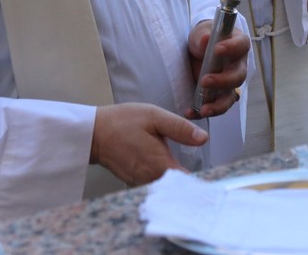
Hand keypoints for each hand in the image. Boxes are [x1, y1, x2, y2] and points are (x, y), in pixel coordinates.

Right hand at [90, 103, 207, 185]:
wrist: (92, 133)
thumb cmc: (123, 122)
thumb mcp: (154, 117)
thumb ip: (180, 128)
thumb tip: (203, 139)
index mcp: (161, 165)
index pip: (188, 184)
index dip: (202, 184)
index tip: (215, 182)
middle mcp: (151, 179)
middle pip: (178, 191)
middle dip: (192, 188)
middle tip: (208, 185)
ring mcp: (141, 183)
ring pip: (166, 190)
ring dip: (178, 188)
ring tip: (194, 184)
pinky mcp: (134, 182)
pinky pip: (154, 187)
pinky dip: (164, 185)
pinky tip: (172, 178)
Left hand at [186, 22, 249, 118]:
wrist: (198, 51)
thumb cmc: (205, 38)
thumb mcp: (201, 33)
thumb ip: (203, 36)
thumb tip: (206, 39)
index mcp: (238, 46)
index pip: (241, 46)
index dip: (232, 48)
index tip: (217, 49)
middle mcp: (238, 66)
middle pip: (238, 77)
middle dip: (223, 81)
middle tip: (205, 81)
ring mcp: (230, 84)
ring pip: (230, 97)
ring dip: (218, 105)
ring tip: (203, 110)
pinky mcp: (218, 96)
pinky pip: (215, 107)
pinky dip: (202, 112)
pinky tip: (190, 113)